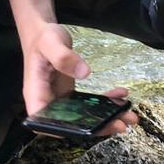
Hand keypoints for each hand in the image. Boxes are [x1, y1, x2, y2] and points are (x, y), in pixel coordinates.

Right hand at [20, 21, 135, 137]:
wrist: (42, 33)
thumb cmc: (42, 38)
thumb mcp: (50, 43)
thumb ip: (63, 57)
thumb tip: (84, 73)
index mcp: (36, 93)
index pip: (43, 121)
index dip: (63, 130)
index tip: (87, 130)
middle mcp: (47, 101)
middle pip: (70, 123)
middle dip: (96, 127)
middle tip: (120, 124)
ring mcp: (60, 100)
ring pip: (82, 117)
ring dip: (106, 118)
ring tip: (128, 116)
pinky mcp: (69, 95)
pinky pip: (88, 104)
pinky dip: (105, 101)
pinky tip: (120, 94)